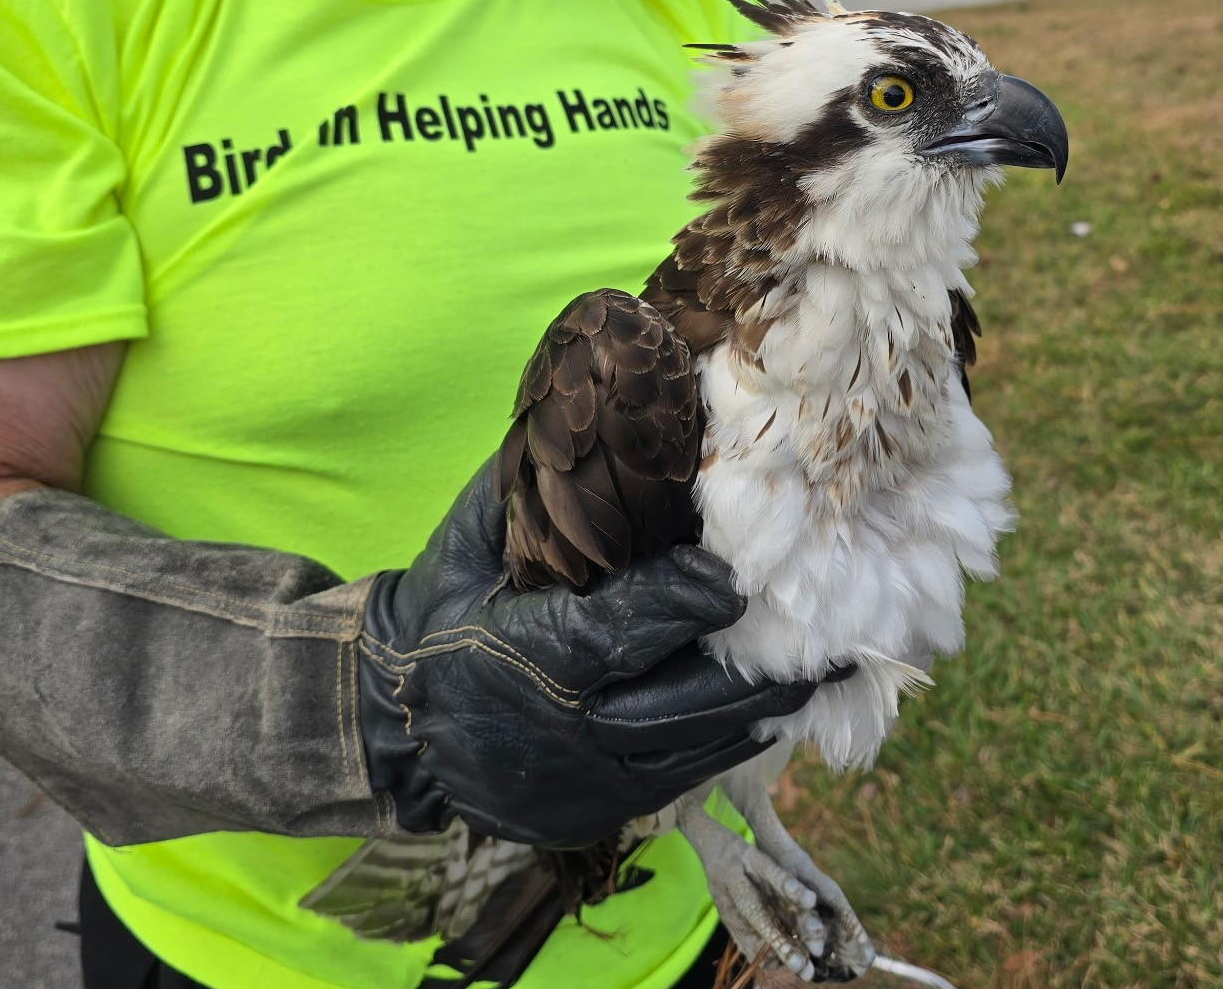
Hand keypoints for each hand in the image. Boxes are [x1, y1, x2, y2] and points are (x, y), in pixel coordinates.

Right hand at [357, 455, 819, 847]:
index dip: (679, 604)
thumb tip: (589, 413)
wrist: (394, 723)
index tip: (736, 579)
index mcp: (525, 655)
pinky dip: (728, 743)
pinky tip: (770, 712)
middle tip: (827, 638)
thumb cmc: (440, 616)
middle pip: (680, 704)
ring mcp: (586, 777)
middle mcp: (563, 728)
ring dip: (760, 710)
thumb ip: (529, 494)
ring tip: (821, 672)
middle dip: (760, 671)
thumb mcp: (466, 546)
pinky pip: (682, 778)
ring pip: (693, 747)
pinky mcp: (600, 809)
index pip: (615, 632)